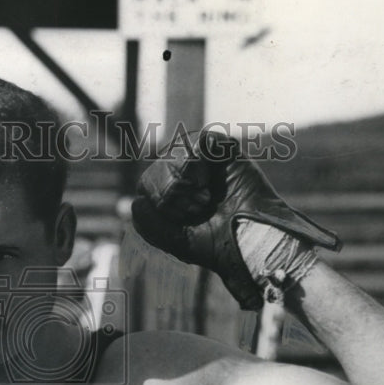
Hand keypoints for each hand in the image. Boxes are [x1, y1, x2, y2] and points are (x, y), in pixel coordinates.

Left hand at [131, 131, 340, 309]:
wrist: (250, 241)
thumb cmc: (218, 245)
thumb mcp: (176, 241)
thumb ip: (149, 226)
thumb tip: (133, 201)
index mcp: (175, 198)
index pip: (146, 184)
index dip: (155, 198)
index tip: (178, 217)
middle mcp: (188, 178)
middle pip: (157, 167)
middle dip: (169, 192)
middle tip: (194, 209)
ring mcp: (207, 163)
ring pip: (175, 151)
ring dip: (182, 179)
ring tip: (204, 198)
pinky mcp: (227, 151)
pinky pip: (200, 140)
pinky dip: (197, 161)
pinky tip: (207, 182)